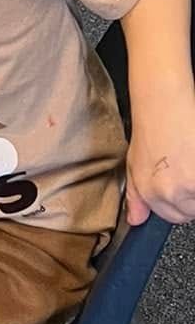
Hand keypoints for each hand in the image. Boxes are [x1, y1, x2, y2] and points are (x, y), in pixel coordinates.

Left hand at [127, 106, 194, 224]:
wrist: (162, 103)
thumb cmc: (150, 127)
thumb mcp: (134, 163)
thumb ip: (136, 196)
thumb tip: (135, 220)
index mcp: (150, 193)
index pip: (171, 217)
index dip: (176, 202)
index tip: (178, 187)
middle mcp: (170, 193)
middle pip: (190, 211)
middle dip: (189, 195)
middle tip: (185, 170)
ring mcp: (191, 186)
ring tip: (189, 163)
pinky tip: (193, 157)